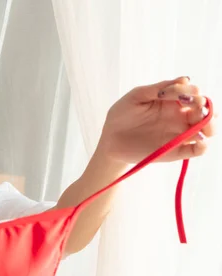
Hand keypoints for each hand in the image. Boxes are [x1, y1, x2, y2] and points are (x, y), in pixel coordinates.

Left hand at [98, 76, 216, 163]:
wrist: (109, 140)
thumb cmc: (121, 115)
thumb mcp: (136, 96)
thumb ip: (158, 89)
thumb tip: (185, 80)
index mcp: (173, 101)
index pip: (194, 93)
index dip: (192, 92)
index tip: (175, 95)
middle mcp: (180, 116)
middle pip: (207, 111)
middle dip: (208, 108)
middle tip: (197, 108)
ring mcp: (179, 134)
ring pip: (208, 129)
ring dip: (212, 126)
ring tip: (204, 126)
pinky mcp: (175, 151)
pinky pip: (197, 150)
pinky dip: (203, 146)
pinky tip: (199, 142)